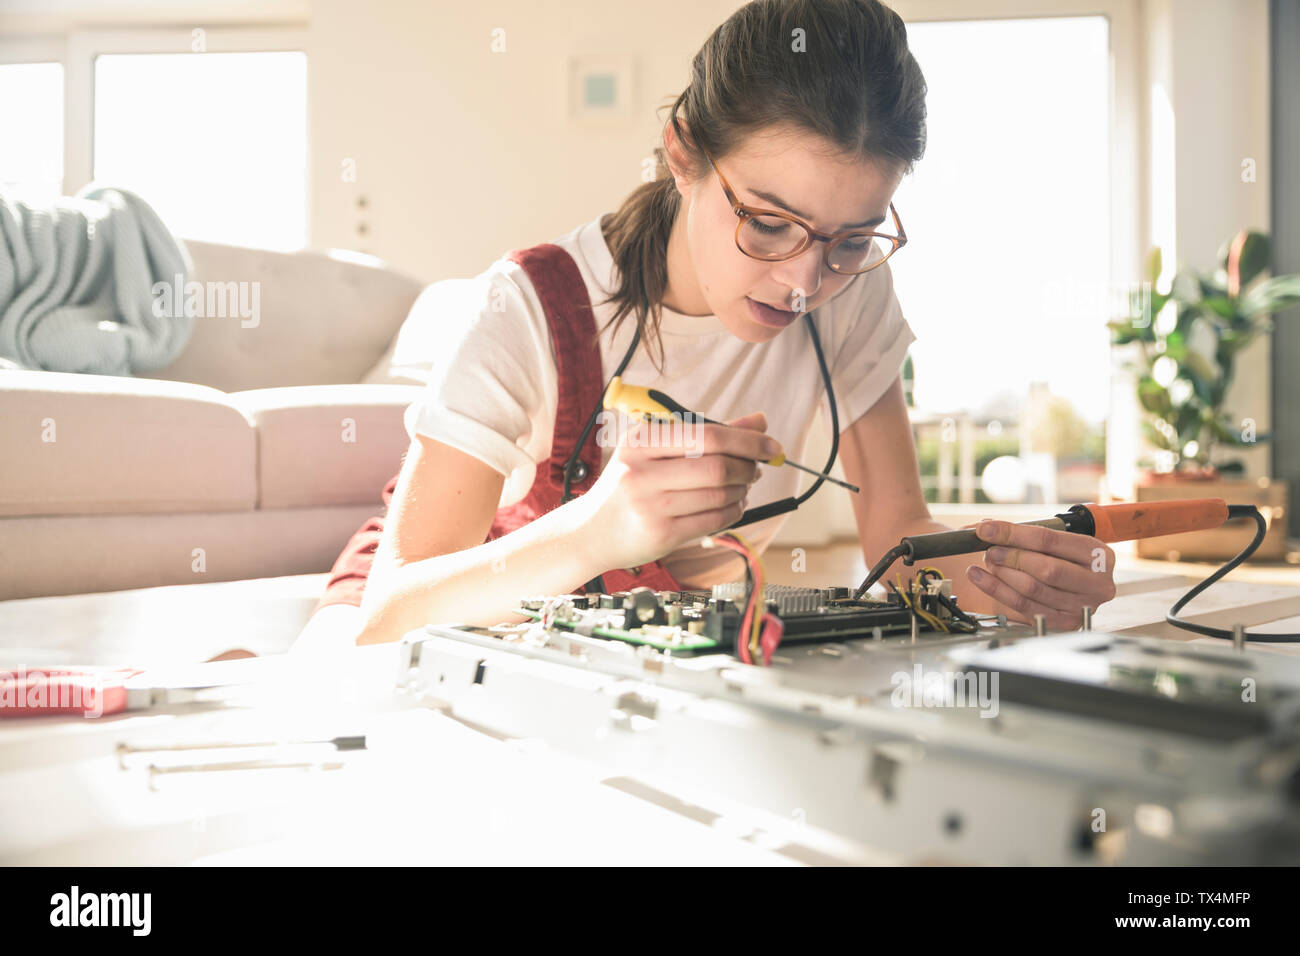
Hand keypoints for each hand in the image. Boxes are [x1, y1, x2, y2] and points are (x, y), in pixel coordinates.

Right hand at [571, 411, 777, 571]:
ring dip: (742, 491)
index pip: (707, 435)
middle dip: (749, 467)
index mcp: (641, 441)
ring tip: (742, 487)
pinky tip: (733, 505)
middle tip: (757, 468)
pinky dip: (733, 511)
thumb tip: (759, 420)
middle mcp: (641, 471)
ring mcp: (650, 505)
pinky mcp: (661, 534)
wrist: (590, 531)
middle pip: (717, 466)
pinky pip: (713, 520)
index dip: (748, 440)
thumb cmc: (629, 485)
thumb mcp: (656, 451)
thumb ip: (707, 434)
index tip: (772, 446)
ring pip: (719, 495)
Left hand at [964, 520, 1116, 630]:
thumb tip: (987, 528)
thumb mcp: (1059, 541)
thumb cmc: (1069, 558)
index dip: (1013, 534)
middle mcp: (1096, 582)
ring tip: (988, 563)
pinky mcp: (1066, 623)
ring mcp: (1083, 605)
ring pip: (1033, 590)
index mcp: (1098, 553)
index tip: (987, 529)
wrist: (1087, 584)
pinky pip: (1025, 607)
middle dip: (1010, 557)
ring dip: (1002, 575)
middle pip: (1045, 569)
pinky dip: (998, 591)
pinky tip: (983, 580)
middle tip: (989, 551)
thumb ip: (1026, 534)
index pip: (1049, 540)